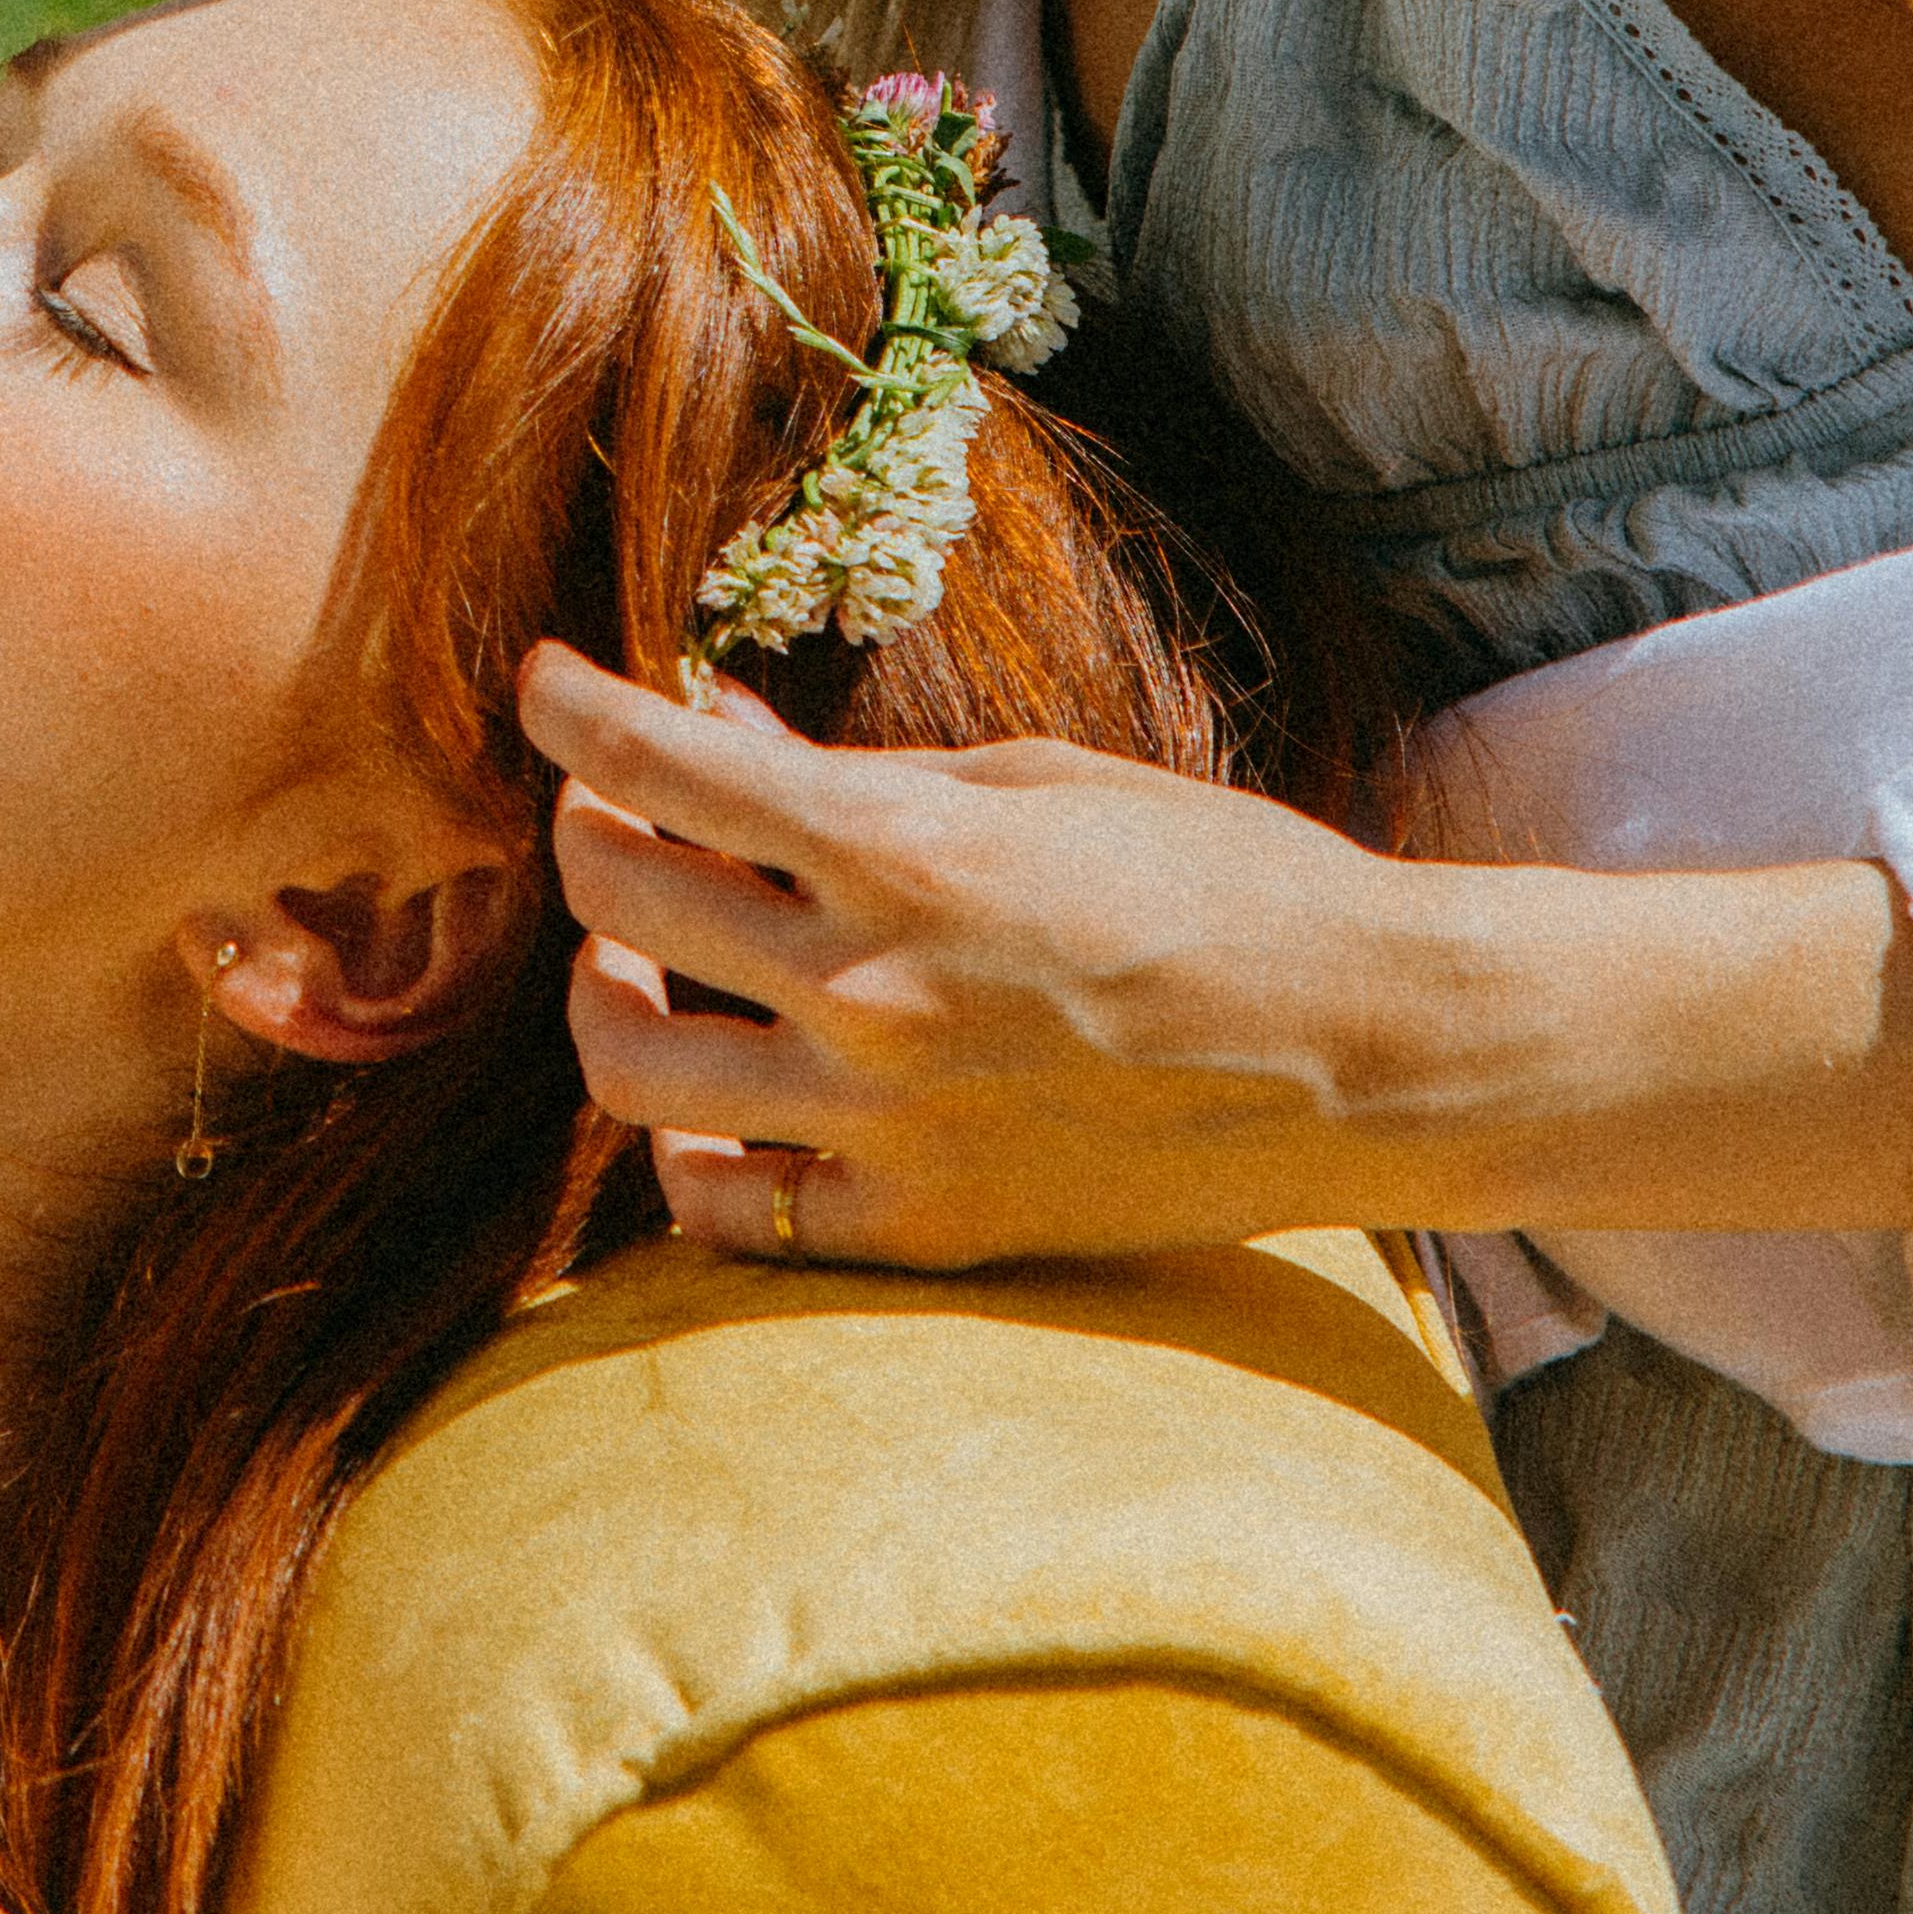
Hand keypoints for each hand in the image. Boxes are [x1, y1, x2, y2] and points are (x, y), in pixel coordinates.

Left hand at [521, 639, 1432, 1268]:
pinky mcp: (922, 1228)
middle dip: (582, 834)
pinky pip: (729, 1212)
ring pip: (629, 1075)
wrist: (1367, 1053)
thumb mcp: (1041, 783)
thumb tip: (721, 735)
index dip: (572, 710)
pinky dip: (688, 1156)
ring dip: (599, 999)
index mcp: (902, 854)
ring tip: (629, 964)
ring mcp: (886, 1126)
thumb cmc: (1224, 884)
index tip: (545, 685)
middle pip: (614, 905)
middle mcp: (868, 994)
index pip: (660, 765)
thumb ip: (863, 774)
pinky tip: (711, 1104)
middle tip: (606, 811)